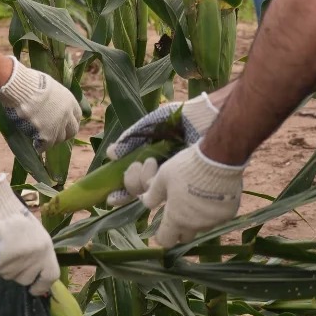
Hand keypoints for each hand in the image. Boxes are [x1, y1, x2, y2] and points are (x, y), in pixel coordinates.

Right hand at [0, 58, 81, 149]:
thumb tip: (50, 103)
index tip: (63, 123)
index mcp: (69, 100)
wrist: (22, 89)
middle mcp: (67, 114)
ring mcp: (58, 126)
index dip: (69, 121)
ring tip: (40, 138)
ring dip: (50, 140)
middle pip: (72, 131)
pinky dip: (40, 147)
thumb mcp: (49, 86)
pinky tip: (35, 145)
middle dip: (64, 134)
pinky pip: (45, 146)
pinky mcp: (47, 135)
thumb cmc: (30, 83)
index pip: (76, 116)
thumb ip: (54, 98)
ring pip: (58, 139)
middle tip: (54, 134)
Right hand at [0, 175, 59, 295]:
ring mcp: (14, 263)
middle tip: (13, 256)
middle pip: (26, 279)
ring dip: (7, 267)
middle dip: (20, 273)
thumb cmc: (17, 217)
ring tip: (3, 247)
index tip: (35, 289)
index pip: (50, 276)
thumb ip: (40, 255)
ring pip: (10, 276)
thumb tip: (39, 274)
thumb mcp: (37, 234)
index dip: (43, 286)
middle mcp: (32, 259)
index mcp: (45, 249)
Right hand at [105, 93, 219, 205]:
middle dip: (132, 183)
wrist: (206, 116)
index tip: (111, 198)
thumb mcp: (151, 124)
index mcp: (154, 160)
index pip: (136, 182)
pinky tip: (157, 167)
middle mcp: (164, 172)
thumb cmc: (182, 117)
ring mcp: (177, 178)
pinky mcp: (188, 180)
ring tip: (149, 162)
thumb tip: (110, 154)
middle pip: (141, 191)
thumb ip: (130, 139)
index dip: (122, 193)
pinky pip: (166, 191)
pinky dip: (155, 183)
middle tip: (136, 167)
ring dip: (142, 182)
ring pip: (152, 195)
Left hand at [140, 143, 245, 246]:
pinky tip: (214, 193)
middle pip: (185, 236)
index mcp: (176, 218)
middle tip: (181, 209)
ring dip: (198, 218)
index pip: (166, 240)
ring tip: (199, 196)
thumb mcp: (163, 177)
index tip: (163, 225)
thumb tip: (144, 201)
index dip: (162, 235)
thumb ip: (153, 194)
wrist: (218, 159)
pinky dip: (213, 210)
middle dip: (181, 227)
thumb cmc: (186, 168)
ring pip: (202, 226)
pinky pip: (218, 217)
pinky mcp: (228, 214)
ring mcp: (213, 221)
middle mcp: (195, 225)